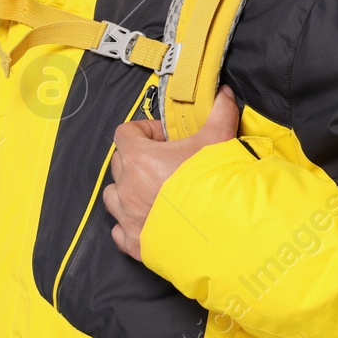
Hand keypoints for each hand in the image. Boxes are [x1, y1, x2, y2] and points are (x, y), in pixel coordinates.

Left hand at [104, 85, 239, 260]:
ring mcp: (128, 217)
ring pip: (114, 196)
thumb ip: (220, 113)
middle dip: (137, 159)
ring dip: (128, 191)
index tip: (163, 138)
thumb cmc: (212, 184)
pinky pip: (120, 230)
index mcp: (139, 159)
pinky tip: (150, 220)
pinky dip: (129, 224)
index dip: (143, 131)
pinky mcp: (134, 243)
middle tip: (164, 162)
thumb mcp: (219, 140)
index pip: (124, 133)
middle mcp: (127, 187)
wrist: (218, 230)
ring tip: (154, 191)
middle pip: (119, 163)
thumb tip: (224, 94)